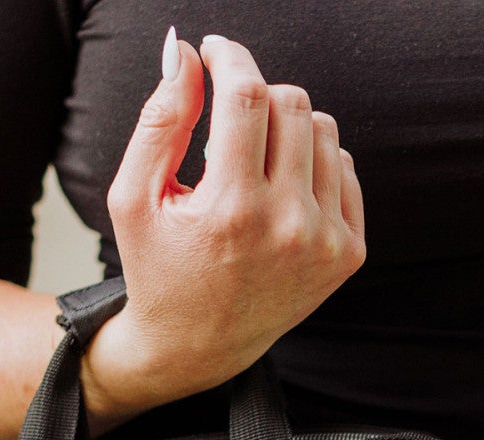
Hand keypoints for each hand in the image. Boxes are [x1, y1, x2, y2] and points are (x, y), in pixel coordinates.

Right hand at [83, 32, 365, 431]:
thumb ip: (160, 118)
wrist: (198, 345)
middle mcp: (288, 226)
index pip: (248, 96)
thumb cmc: (158, 267)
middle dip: (255, 93)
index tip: (214, 51)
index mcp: (231, 210)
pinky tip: (279, 187)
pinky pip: (343, 167)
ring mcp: (326, 242)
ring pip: (324, 129)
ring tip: (251, 158)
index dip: (230, 57)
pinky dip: (311, 161)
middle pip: (292, 103)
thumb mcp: (134, 197)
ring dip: (286, 125)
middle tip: (226, 114)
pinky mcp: (349, 254)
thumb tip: (185, 51)